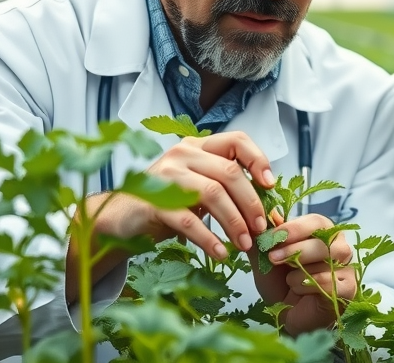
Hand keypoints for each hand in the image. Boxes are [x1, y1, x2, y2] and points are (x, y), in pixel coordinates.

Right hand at [67, 132, 273, 303]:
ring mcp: (166, 175)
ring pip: (213, 194)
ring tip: (244, 245)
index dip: (259, 160)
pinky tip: (221, 253)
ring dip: (234, 222)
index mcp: (198, 146)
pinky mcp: (153, 201)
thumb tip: (269, 213)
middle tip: (261, 229)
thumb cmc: (168, 203)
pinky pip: (189, 220)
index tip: (271, 185)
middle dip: (251, 203)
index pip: (237, 140)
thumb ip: (228, 190)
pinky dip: (209, 239)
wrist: (122, 218)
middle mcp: (182, 153)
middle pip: (230, 173)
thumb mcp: (200, 189)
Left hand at [250, 214, 355, 335]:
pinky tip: (299, 290)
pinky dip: (310, 285)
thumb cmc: (280, 285)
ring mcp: (346, 267)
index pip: (316, 221)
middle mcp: (338, 246)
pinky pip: (332, 280)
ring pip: (331, 256)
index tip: (272, 237)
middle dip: (295, 247)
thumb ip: (263, 239)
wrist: (287, 316)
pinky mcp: (349, 288)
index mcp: (321, 234)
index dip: (294, 227)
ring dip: (302, 267)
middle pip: (325, 237)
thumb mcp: (264, 261)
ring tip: (288, 279)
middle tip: (273, 258)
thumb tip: (268, 214)